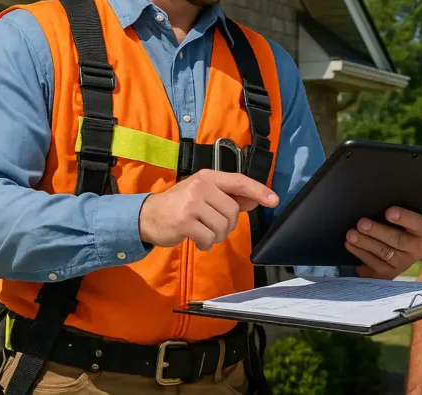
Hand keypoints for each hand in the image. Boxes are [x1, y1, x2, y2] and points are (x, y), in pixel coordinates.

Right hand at [138, 171, 278, 250]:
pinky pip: (209, 239)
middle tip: (214, 227)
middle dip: (227, 225)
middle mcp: (201, 187)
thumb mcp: (204, 194)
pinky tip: (198, 241)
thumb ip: (229, 196)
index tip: (274, 200)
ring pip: (222, 227)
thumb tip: (256, 199)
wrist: (148, 216)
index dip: (258, 190)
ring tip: (204, 234)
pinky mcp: (184, 222)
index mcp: (208, 177)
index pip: (239, 181)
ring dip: (217, 237)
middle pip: (232, 211)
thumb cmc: (179, 204)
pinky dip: (206, 244)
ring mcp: (192, 204)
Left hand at [345, 207, 421, 278]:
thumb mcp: (405, 220)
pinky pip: (374, 266)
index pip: (416, 223)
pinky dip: (361, 255)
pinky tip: (350, 246)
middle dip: (377, 232)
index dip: (403, 218)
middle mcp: (415, 250)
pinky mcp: (389, 274)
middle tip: (361, 224)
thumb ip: (395, 214)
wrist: (408, 250)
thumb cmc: (402, 228)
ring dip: (365, 244)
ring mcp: (402, 264)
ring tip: (351, 235)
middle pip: (397, 240)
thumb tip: (373, 204)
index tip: (389, 212)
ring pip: (383, 253)